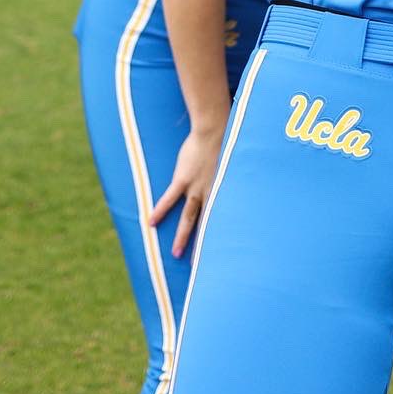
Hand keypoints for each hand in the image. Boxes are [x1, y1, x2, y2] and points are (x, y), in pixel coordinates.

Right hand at [148, 125, 223, 258]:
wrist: (214, 129)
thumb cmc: (225, 140)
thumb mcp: (233, 161)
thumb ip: (233, 172)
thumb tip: (241, 175)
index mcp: (222, 189)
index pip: (222, 217)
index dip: (220, 234)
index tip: (222, 250)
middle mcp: (210, 193)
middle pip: (206, 223)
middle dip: (203, 244)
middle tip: (200, 264)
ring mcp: (195, 188)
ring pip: (189, 218)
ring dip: (182, 236)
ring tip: (176, 254)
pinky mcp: (182, 180)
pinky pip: (169, 199)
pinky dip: (160, 211)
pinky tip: (151, 223)